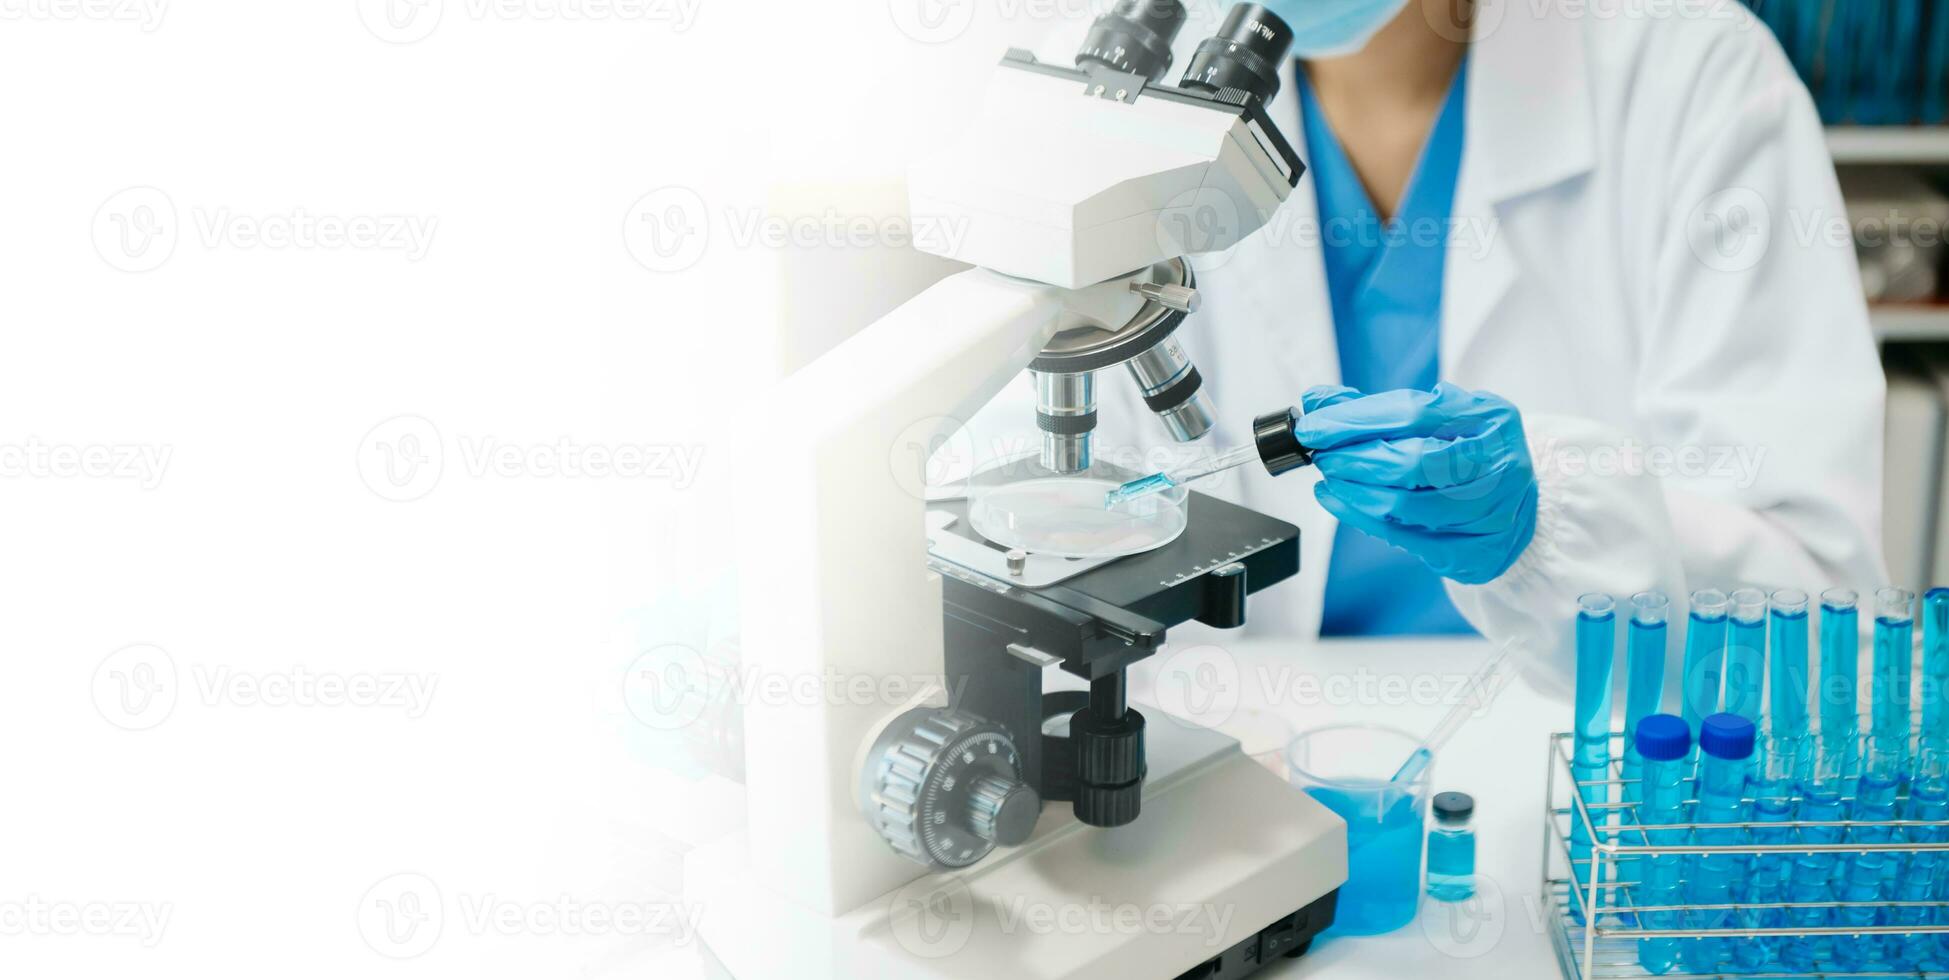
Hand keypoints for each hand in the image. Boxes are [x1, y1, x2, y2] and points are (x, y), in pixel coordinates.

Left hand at [1296, 383, 1537, 584]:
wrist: (1517, 503)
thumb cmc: (1468, 452)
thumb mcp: (1438, 416)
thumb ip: (1380, 408)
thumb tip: (1319, 402)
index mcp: (1490, 417)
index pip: (1413, 414)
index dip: (1356, 420)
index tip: (1315, 426)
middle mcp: (1499, 464)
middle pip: (1411, 462)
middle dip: (1353, 459)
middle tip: (1321, 456)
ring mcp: (1492, 511)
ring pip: (1406, 506)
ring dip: (1353, 492)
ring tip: (1330, 479)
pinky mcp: (1476, 551)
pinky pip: (1406, 539)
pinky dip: (1362, 519)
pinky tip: (1339, 501)